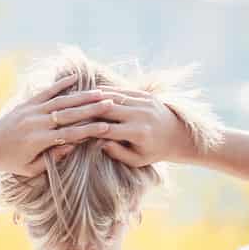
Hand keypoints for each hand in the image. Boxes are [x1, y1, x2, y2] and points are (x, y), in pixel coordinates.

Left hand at [0, 72, 124, 176]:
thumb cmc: (9, 162)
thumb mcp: (31, 168)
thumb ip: (52, 158)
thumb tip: (72, 146)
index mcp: (39, 140)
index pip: (71, 133)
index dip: (90, 130)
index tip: (108, 127)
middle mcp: (36, 122)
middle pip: (69, 114)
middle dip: (92, 109)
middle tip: (111, 104)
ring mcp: (31, 110)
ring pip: (61, 101)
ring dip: (81, 96)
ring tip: (100, 93)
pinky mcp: (26, 103)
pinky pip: (46, 91)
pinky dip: (60, 84)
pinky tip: (75, 77)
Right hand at [81, 85, 201, 166]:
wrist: (177, 135)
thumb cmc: (153, 152)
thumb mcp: (136, 160)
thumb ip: (117, 152)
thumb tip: (99, 141)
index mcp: (138, 133)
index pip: (107, 128)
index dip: (90, 128)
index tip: (74, 129)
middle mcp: (141, 115)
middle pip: (108, 109)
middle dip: (89, 110)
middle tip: (71, 110)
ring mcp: (144, 102)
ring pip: (113, 96)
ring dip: (95, 97)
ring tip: (78, 99)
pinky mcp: (145, 94)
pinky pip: (122, 90)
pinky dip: (106, 91)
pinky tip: (92, 93)